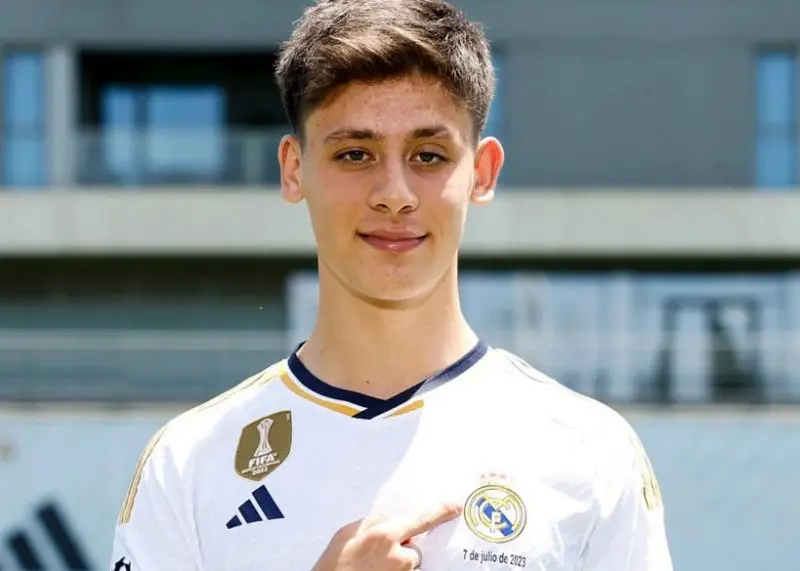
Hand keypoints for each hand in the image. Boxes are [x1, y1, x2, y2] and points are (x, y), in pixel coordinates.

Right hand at [311, 503, 461, 570]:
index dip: (441, 512)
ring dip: (395, 562)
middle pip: (413, 546)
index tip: (456, 506)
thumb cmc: (336, 562)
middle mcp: (398, 557)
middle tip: (376, 555)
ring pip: (406, 562)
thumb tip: (391, 521)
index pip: (421, 519)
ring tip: (371, 566)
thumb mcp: (351, 532)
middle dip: (401, 547)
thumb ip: (375, 522)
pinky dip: (391, 570)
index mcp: (386, 535)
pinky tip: (374, 570)